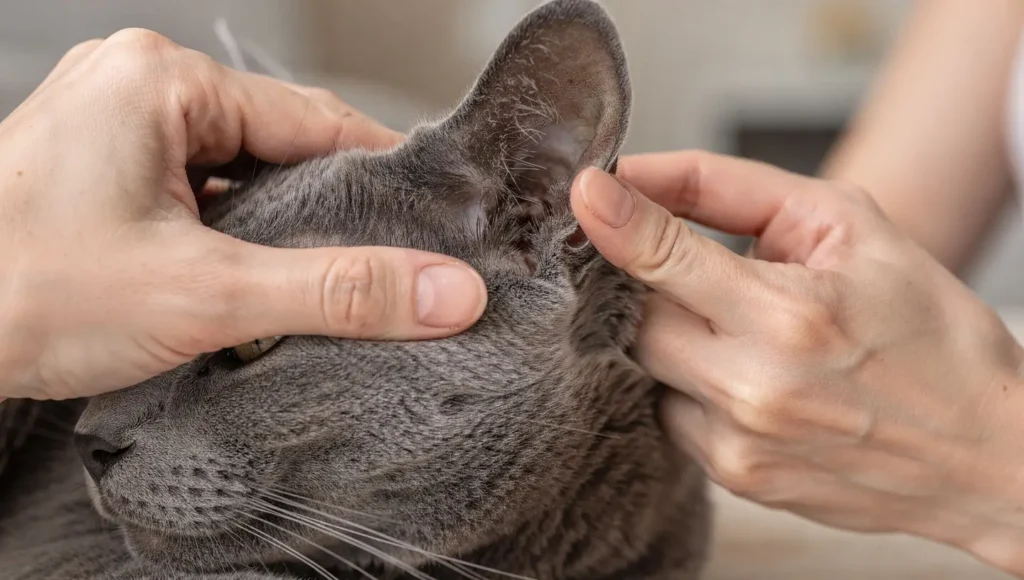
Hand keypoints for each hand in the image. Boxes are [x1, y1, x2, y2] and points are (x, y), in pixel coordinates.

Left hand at [0, 30, 486, 400]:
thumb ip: (337, 291)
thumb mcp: (207, 295)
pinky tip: (245, 279)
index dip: (384, 175)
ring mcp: (118, 125)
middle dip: (325, 210)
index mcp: (162, 80)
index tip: (436, 225)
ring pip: (243, 172)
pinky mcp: (106, 168)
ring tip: (303, 284)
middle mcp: (139, 86)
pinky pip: (202, 190)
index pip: (318, 119)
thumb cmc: (22, 294)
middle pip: (281, 145)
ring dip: (276, 228)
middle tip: (373, 272)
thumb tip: (444, 292)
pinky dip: (233, 235)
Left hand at [571, 151, 1023, 574]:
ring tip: (742, 331)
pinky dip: (692, 385)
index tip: (583, 194)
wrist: (987, 451)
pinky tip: (747, 378)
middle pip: (637, 319)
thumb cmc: (929, 330)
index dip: (615, 222)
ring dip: (675, 337)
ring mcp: (740, 443)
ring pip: (646, 367)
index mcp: (793, 315)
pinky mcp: (737, 478)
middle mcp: (757, 387)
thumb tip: (642, 179)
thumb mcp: (853, 228)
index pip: (668, 260)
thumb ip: (739, 192)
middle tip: (697, 274)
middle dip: (653, 287)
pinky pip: (671, 412)